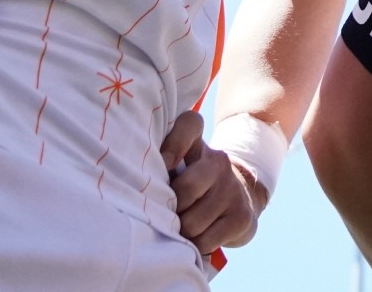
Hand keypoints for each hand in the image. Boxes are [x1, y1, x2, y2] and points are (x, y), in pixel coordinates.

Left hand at [163, 110, 267, 250]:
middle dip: (170, 210)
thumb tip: (130, 185)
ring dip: (180, 233)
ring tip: (179, 229)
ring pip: (192, 222)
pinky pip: (205, 241)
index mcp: (197, 144)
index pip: (190, 124)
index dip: (174, 144)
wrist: (238, 198)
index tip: (164, 165)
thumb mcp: (178, 166)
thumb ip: (156, 164)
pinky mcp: (241, 216)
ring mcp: (232, 189)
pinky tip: (194, 240)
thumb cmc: (192, 183)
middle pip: (185, 188)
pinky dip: (194, 247)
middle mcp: (219, 161)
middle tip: (165, 215)